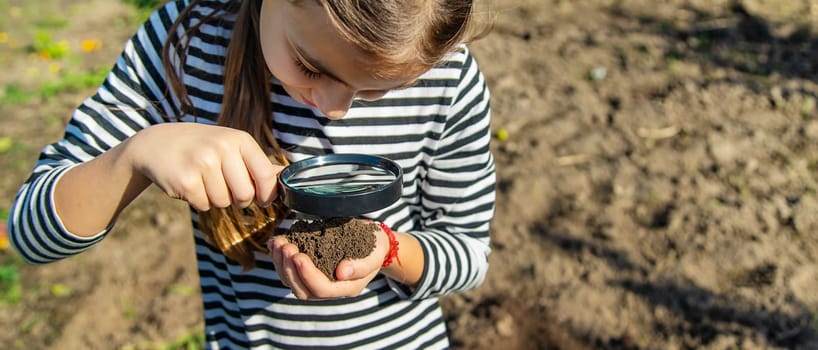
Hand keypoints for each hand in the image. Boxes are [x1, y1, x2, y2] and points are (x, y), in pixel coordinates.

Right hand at [125, 123, 281, 210]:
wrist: (157, 143)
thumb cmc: (202, 147)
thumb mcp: (231, 146)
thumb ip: (257, 163)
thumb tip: (285, 178)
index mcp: (240, 140)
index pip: (267, 176)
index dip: (266, 194)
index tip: (261, 198)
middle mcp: (223, 148)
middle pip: (245, 195)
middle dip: (238, 200)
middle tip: (225, 187)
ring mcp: (203, 163)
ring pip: (223, 203)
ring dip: (215, 199)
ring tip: (204, 180)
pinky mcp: (185, 180)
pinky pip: (204, 206)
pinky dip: (199, 201)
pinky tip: (191, 184)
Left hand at [268, 221, 389, 299]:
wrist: (373, 244)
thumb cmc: (374, 248)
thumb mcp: (374, 254)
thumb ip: (361, 266)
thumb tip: (342, 272)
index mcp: (346, 288)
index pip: (321, 289)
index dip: (307, 274)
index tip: (298, 254)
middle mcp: (329, 290)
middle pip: (301, 290)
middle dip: (289, 268)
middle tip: (285, 246)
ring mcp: (316, 281)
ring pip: (291, 282)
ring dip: (280, 263)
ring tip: (278, 242)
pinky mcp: (308, 271)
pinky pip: (289, 271)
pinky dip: (278, 258)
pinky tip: (274, 243)